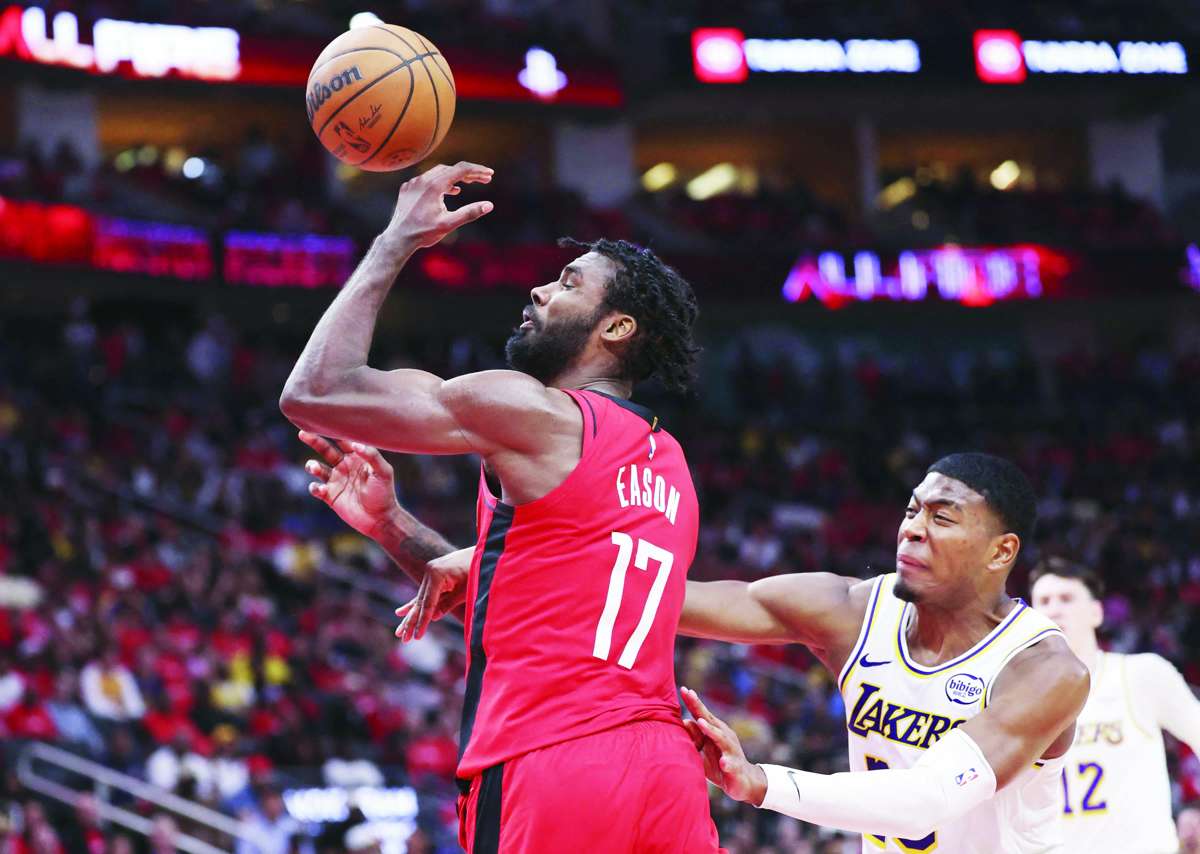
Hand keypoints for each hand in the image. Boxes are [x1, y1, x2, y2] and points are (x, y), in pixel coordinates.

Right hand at [299, 431, 398, 536]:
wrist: (380, 519)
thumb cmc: (384, 493)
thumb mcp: (383, 472)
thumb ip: (371, 456)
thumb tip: (356, 444)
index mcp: (357, 458)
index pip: (343, 440)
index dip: (333, 430)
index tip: (323, 420)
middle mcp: (345, 466)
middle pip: (326, 450)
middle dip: (314, 441)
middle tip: (303, 433)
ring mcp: (336, 481)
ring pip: (318, 468)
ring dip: (312, 466)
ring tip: (313, 467)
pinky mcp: (330, 496)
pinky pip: (317, 489)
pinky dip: (315, 487)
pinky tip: (320, 488)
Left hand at [382, 161, 493, 250]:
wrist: (398, 239)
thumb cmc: (423, 233)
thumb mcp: (449, 224)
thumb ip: (469, 213)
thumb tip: (489, 205)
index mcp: (434, 185)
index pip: (461, 169)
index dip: (478, 171)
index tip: (490, 175)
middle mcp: (423, 179)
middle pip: (451, 169)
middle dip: (469, 173)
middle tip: (484, 180)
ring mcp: (413, 183)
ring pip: (439, 172)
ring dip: (455, 177)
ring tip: (468, 185)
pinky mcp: (407, 188)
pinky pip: (427, 179)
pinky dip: (441, 182)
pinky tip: (448, 192)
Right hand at [394, 547, 472, 640]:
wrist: (483, 552)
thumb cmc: (477, 571)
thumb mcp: (465, 591)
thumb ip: (448, 604)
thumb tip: (434, 617)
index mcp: (436, 575)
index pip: (428, 604)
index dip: (423, 622)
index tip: (417, 637)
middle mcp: (429, 572)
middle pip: (420, 602)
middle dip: (411, 622)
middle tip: (402, 638)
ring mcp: (430, 572)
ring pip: (420, 599)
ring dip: (410, 616)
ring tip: (399, 632)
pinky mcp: (434, 574)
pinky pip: (424, 593)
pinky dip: (415, 604)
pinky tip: (401, 612)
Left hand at [680, 687, 768, 805]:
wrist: (744, 782)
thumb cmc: (720, 763)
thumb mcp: (704, 750)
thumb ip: (695, 737)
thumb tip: (684, 722)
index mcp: (715, 731)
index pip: (702, 714)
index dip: (693, 702)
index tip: (683, 689)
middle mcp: (724, 736)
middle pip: (710, 720)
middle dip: (699, 707)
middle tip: (690, 694)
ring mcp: (731, 751)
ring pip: (721, 739)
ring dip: (711, 730)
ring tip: (700, 722)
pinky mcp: (735, 767)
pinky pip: (731, 764)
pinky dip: (727, 763)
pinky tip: (723, 762)